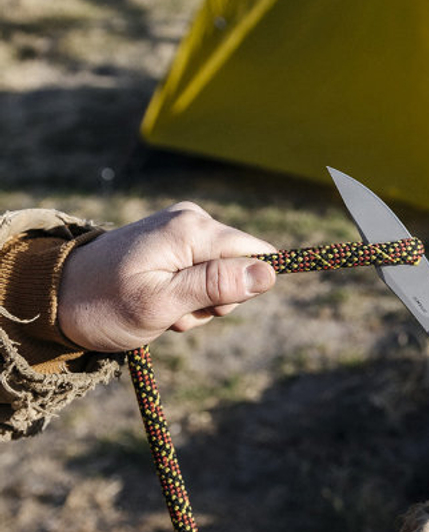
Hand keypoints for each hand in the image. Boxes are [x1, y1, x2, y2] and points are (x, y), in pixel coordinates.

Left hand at [58, 202, 276, 351]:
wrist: (56, 297)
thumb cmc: (104, 304)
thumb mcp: (162, 304)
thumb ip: (216, 286)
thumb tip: (268, 273)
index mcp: (192, 228)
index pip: (255, 253)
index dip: (243, 288)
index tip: (210, 307)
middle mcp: (192, 219)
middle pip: (239, 267)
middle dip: (215, 301)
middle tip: (175, 312)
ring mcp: (183, 229)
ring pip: (222, 275)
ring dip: (199, 303)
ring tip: (162, 310)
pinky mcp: (175, 242)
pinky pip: (203, 272)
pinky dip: (187, 295)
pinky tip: (159, 302)